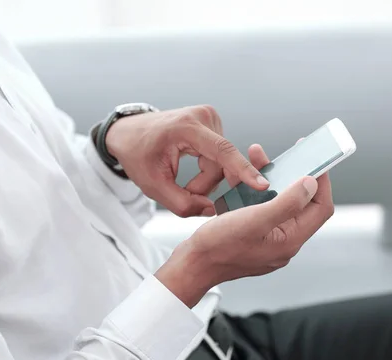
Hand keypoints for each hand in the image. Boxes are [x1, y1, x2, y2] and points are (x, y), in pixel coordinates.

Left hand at [105, 105, 269, 216]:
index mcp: (186, 127)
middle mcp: (203, 116)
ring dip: (206, 179)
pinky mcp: (213, 123)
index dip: (242, 171)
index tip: (262, 184)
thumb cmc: (137, 155)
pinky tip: (194, 170)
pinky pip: (220, 156)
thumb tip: (212, 210)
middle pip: (220, 164)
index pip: (222, 151)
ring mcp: (210, 117)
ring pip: (221, 162)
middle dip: (205, 185)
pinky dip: (208, 169)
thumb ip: (182, 203)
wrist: (129, 133)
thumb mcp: (153, 186)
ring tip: (185, 181)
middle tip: (185, 193)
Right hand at [156, 144, 334, 306]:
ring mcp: (268, 239)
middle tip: (286, 154)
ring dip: (271, 179)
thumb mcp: (255, 220)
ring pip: (278, 202)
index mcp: (290, 240)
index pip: (320, 207)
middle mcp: (283, 241)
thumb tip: (312, 184)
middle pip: (300, 203)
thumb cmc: (218, 247)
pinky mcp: (253, 236)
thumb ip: (287, 202)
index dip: (321, 182)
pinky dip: (255, 191)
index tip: (316, 159)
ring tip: (257, 157)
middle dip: (292, 175)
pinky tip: (242, 178)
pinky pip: (261, 208)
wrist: (191, 265)